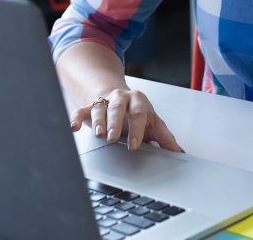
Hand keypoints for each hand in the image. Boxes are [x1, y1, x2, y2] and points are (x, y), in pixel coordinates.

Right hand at [69, 88, 183, 152]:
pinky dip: (75, 118)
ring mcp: (104, 101)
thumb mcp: (153, 123)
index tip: (134, 145)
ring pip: (99, 108)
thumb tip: (180, 154)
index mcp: (139, 101)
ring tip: (98, 134)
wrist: (119, 98)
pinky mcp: (89, 107)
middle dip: (115, 123)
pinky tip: (73, 127)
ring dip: (98, 121)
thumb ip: (165, 138)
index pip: (138, 114)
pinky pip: (81, 111)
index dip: (137, 130)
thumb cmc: (137, 114)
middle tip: (113, 138)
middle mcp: (121, 98)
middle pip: (117, 108)